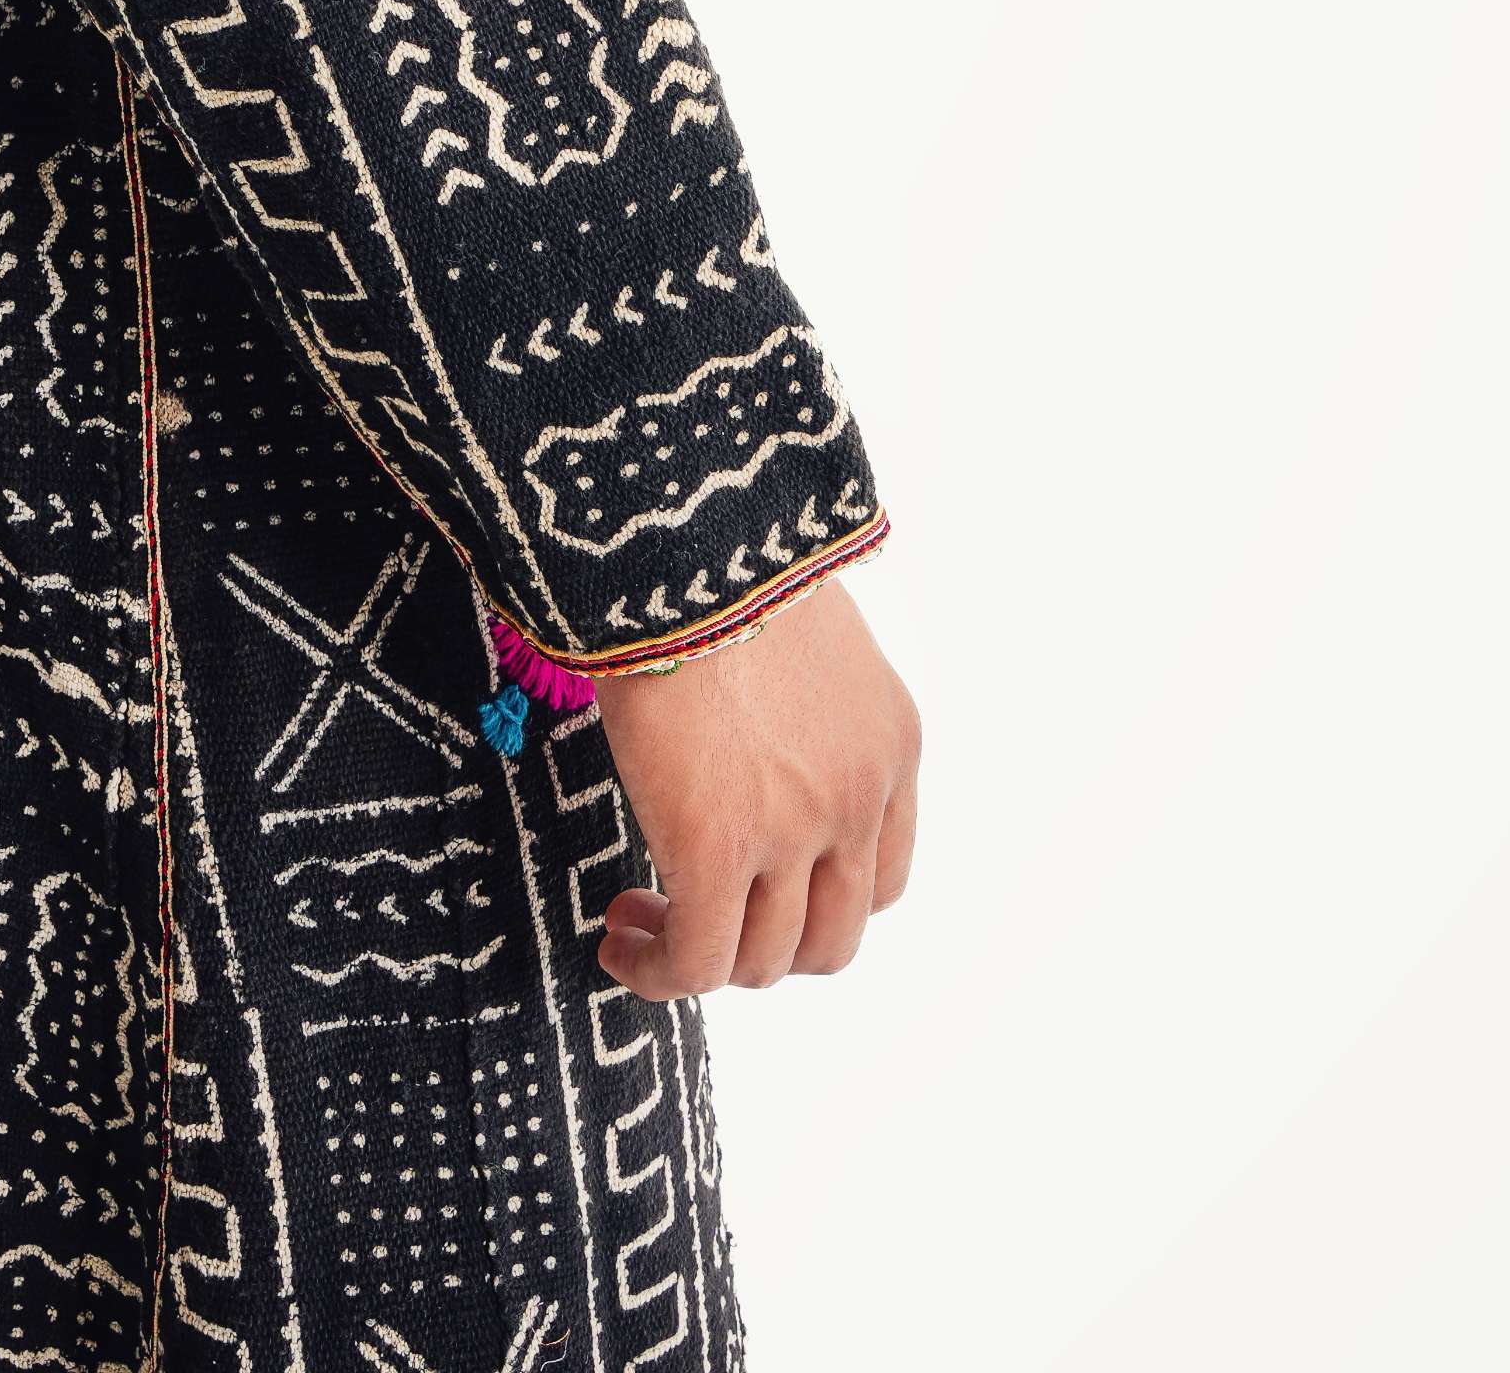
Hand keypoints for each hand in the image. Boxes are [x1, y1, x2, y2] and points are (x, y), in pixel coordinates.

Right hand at [592, 575, 918, 998]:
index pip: (881, 878)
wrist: (683, 537)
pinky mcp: (718, 850)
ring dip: (702, 959)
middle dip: (762, 945)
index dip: (813, 901)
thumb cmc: (719, 555)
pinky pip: (697, 962)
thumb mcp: (798, 630)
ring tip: (639, 924)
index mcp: (889, 745)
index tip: (752, 885)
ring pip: (764, 962)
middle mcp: (859, 798)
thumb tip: (749, 729)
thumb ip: (802, 700)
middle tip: (693, 911)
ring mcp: (797, 833)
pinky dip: (658, 972)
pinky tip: (620, 940)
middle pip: (831, 938)